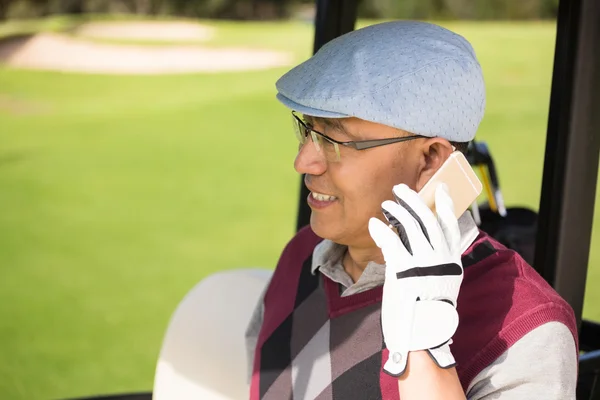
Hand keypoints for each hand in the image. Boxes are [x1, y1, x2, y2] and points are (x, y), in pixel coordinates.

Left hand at [368, 183, 463, 376]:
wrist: (421, 335)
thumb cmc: (426, 311)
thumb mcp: (438, 284)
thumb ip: (433, 262)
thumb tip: (418, 240)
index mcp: (451, 263)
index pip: (451, 227)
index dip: (446, 206)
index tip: (442, 189)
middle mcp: (440, 260)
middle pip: (429, 220)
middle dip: (414, 200)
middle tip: (401, 188)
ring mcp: (423, 265)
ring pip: (412, 226)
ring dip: (398, 211)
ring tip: (387, 203)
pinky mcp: (404, 271)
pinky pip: (392, 241)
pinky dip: (382, 230)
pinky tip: (375, 223)